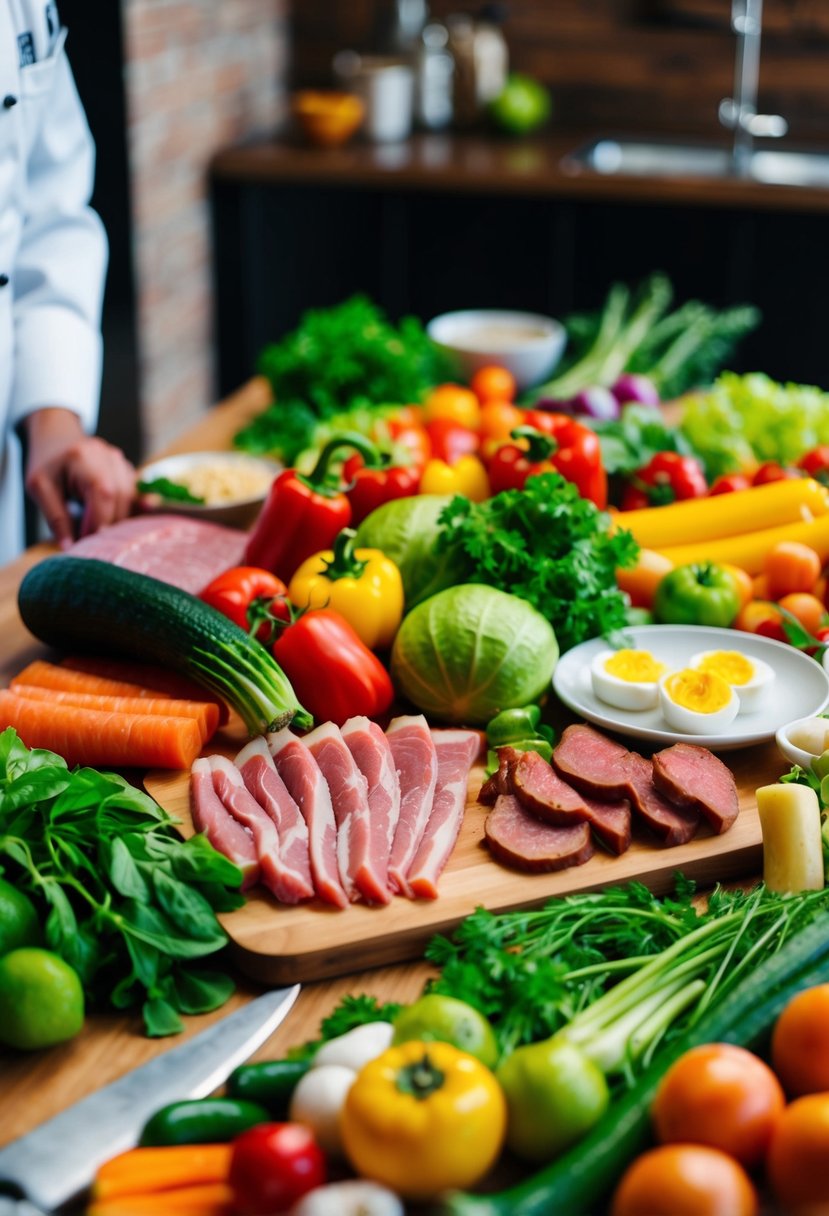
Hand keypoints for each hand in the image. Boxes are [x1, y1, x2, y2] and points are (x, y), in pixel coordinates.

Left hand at [24, 408, 136, 547]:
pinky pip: (134, 496)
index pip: (103, 495)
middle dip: (109, 524)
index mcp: (83, 457)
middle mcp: (109, 456)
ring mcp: (122, 462)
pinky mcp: (128, 471)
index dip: (98, 522)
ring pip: (131, 499)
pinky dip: (126, 512)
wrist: (57, 439)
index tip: (85, 541)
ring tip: (99, 530)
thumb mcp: (40, 489)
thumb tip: (71, 547)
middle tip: (91, 540)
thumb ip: (56, 517)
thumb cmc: (46, 464)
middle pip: (121, 498)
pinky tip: (114, 522)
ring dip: (118, 520)